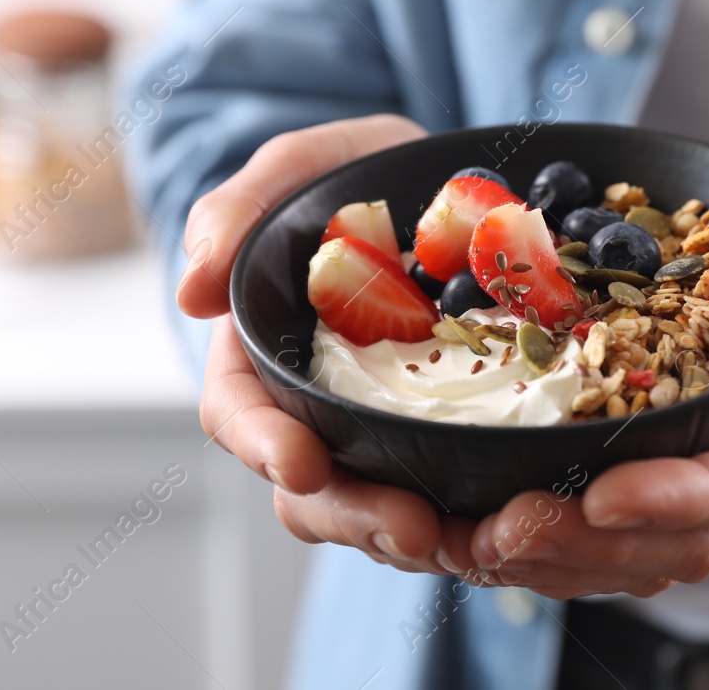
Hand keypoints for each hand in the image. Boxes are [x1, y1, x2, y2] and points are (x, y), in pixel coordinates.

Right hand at [187, 115, 468, 574]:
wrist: (457, 178)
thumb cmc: (364, 170)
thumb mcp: (302, 167)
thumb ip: (240, 209)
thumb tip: (192, 291)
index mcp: (264, 351)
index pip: (240, 415)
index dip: (263, 445)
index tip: (299, 464)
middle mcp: (318, 405)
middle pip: (312, 490)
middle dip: (354, 515)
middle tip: (411, 529)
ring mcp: (386, 428)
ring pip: (381, 510)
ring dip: (419, 536)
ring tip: (470, 541)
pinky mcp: (454, 436)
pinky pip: (455, 497)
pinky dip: (479, 521)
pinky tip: (517, 521)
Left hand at [456, 164, 708, 597]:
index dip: (683, 498)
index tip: (603, 495)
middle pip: (694, 541)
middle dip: (596, 545)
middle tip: (506, 528)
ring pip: (648, 559)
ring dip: (561, 560)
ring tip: (476, 543)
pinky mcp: (677, 491)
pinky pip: (619, 544)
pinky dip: (554, 548)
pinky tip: (482, 533)